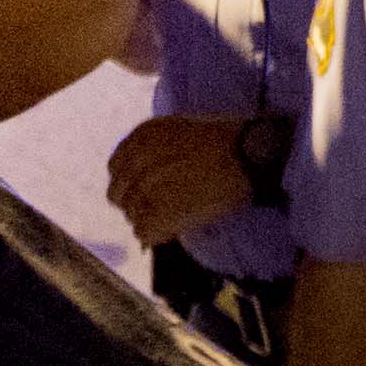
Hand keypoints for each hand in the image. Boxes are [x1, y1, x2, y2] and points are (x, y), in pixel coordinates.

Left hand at [105, 113, 263, 246]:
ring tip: (177, 216)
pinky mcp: (159, 213)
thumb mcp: (182, 131)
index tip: (148, 191)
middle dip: (136, 204)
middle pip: (118, 196)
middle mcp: (137, 161)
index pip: (115, 169)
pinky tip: (176, 227)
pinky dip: (158, 235)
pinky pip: (143, 233)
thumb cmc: (227, 142)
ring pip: (131, 217)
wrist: (249, 154)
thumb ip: (157, 150)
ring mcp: (146, 188)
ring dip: (150, 220)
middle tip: (163, 208)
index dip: (130, 184)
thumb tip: (144, 178)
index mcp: (142, 137)